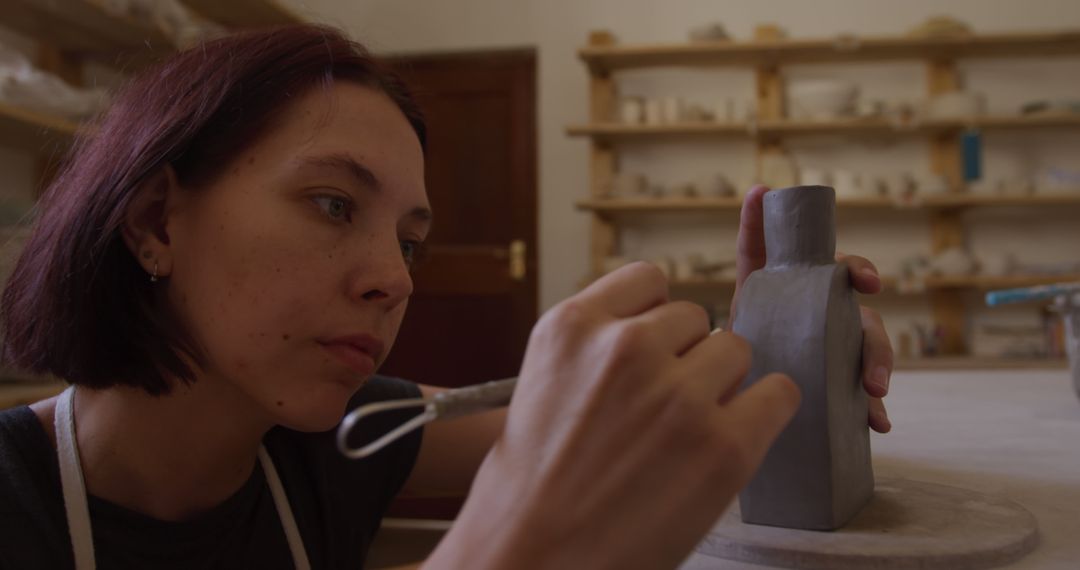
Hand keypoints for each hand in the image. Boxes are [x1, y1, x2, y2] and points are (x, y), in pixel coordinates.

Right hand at [426, 262, 799, 569]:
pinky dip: (765, 412)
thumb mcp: (542, 384)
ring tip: (690, 429)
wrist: (531, 560)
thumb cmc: (529, 488)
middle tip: (665, 405)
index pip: (648, 280)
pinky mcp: (723, 446)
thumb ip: (595, 346)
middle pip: (695, 317)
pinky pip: (778, 394)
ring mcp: (679, 395)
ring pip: (735, 350)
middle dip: (686, 355)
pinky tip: (736, 436)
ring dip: (721, 384)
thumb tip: (657, 334)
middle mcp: (626, 348)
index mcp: (573, 327)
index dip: (655, 317)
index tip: (653, 346)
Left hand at [731, 185, 893, 432]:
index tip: (867, 282)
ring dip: (878, 373)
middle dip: (874, 340)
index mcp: (812, 293)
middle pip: (862, 321)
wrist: (729, 383)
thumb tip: (760, 188)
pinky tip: (878, 424)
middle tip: (870, 359)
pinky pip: (861, 398)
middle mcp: (829, 320)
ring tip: (873, 395)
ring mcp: (835, 353)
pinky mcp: (836, 386)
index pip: (843, 274)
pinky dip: (872, 411)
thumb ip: (755, 238)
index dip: (860, 271)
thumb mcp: (748, 284)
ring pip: (867, 357)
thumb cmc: (748, 322)